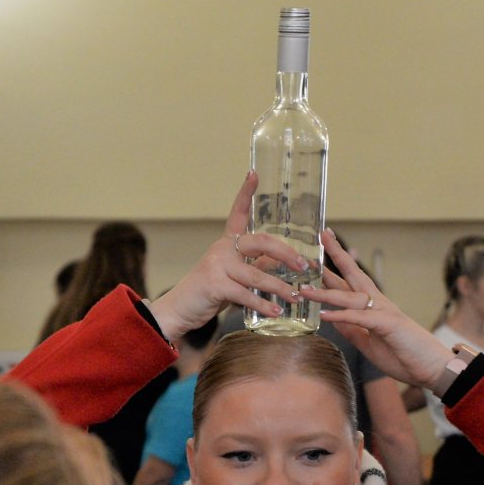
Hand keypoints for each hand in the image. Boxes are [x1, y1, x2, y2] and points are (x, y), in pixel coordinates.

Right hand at [148, 171, 310, 341]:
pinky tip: (276, 311)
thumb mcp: (234, 275)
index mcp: (227, 242)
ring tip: (296, 296)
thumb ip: (256, 266)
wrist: (179, 309)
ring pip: (256, 274)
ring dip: (279, 287)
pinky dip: (263, 304)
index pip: (237, 212)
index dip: (245, 192)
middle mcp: (222, 249)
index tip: (254, 173)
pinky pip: (246, 294)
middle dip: (286, 253)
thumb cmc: (209, 292)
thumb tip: (284, 262)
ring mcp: (217, 266)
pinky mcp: (215, 285)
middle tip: (304, 265)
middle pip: (260, 242)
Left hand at [300, 230, 451, 390]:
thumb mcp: (368, 343)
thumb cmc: (404, 355)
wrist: (432, 368)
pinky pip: (360, 318)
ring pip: (350, 297)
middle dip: (336, 256)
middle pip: (353, 274)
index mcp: (373, 306)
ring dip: (325, 293)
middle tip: (321, 236)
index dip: (334, 267)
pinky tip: (324, 316)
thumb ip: (352, 329)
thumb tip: (332, 320)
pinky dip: (341, 316)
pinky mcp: (387, 324)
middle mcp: (378, 303)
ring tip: (303, 289)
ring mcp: (383, 311)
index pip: (350, 282)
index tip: (319, 251)